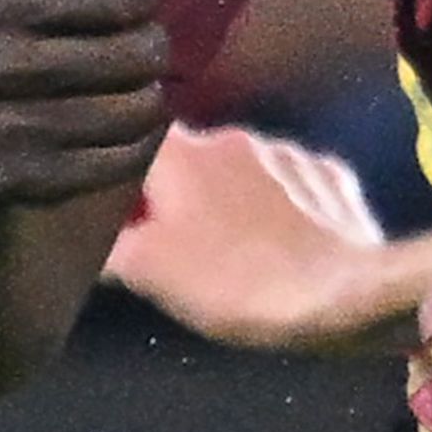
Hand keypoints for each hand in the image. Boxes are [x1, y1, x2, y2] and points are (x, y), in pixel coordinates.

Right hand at [0, 0, 173, 205]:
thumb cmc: (11, 22)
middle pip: (139, 52)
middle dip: (153, 44)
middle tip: (141, 46)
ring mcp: (5, 129)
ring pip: (138, 108)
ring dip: (151, 94)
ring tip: (135, 84)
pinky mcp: (24, 179)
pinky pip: (122, 158)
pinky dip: (139, 140)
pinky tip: (124, 125)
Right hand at [104, 124, 431, 349]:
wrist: (345, 296)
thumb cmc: (235, 283)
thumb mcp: (147, 272)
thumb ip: (106, 243)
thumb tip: (86, 227)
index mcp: (183, 151)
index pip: (130, 141)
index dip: (118, 177)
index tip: (117, 213)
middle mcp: (234, 136)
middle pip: (186, 159)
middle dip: (176, 195)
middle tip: (171, 245)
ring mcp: (289, 152)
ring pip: (241, 170)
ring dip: (228, 201)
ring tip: (230, 253)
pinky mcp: (331, 175)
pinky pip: (291, 186)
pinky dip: (278, 209)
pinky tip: (279, 246)